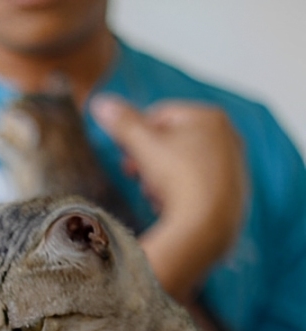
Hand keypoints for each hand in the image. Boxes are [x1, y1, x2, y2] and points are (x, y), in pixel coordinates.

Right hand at [90, 95, 246, 300]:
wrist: (208, 224)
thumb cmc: (179, 178)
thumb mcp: (143, 146)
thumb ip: (122, 123)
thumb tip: (100, 102)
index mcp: (209, 116)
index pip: (161, 114)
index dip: (136, 133)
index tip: (124, 154)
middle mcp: (228, 136)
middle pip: (174, 140)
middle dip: (149, 158)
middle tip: (134, 175)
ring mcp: (233, 165)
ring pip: (184, 164)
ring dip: (162, 177)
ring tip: (153, 194)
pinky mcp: (233, 191)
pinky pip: (198, 186)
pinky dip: (180, 193)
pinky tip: (170, 207)